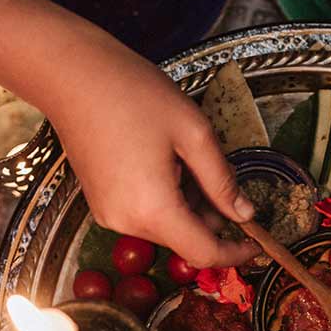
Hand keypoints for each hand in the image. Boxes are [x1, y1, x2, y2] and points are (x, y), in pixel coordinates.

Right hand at [38, 32, 256, 268]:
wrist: (71, 76)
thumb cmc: (134, 94)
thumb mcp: (193, 132)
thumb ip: (222, 180)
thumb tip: (244, 214)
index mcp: (153, 210)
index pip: (203, 253)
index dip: (235, 253)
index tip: (258, 243)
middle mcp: (127, 223)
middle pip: (185, 240)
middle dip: (212, 219)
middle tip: (223, 177)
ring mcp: (110, 216)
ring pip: (167, 228)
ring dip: (189, 206)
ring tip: (187, 159)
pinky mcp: (101, 205)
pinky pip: (145, 215)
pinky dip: (166, 201)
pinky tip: (166, 163)